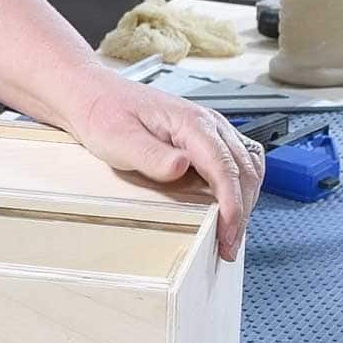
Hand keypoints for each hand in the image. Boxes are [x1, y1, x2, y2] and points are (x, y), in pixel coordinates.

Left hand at [67, 74, 263, 261]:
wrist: (95, 98)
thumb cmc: (104, 115)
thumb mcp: (119, 139)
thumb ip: (150, 155)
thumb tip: (181, 167)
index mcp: (191, 123)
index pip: (225, 169)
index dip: (232, 205)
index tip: (228, 233)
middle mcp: (208, 123)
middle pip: (244, 170)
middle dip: (242, 210)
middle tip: (228, 245)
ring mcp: (209, 128)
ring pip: (247, 165)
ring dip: (246, 199)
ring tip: (231, 230)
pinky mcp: (204, 136)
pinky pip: (236, 159)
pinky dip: (241, 184)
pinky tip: (231, 203)